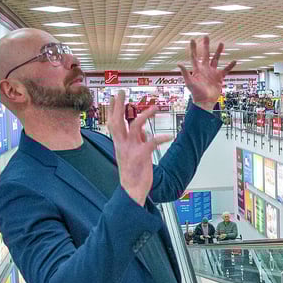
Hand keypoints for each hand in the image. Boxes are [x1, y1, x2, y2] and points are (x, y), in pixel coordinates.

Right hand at [109, 91, 173, 205]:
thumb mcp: (132, 154)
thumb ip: (137, 141)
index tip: (112, 97)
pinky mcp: (141, 156)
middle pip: (117, 120)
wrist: (132, 190)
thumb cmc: (133, 173)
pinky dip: (161, 137)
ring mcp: (131, 149)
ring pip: (135, 126)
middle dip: (118, 105)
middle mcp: (123, 144)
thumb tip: (143, 131)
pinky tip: (170, 135)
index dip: (112, 109)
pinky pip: (151, 142)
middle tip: (121, 91)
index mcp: (119, 144)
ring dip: (145, 115)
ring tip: (154, 107)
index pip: (112, 123)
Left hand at [177, 37, 236, 108]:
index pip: (194, 56)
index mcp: (197, 69)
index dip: (193, 48)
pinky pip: (226, 70)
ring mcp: (212, 72)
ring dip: (218, 52)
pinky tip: (234, 61)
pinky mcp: (219, 77)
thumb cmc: (196, 93)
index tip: (192, 40)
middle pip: (205, 54)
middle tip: (206, 36)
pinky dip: (230, 66)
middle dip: (206, 46)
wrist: (205, 102)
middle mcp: (205, 69)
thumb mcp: (190, 83)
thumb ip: (185, 73)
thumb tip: (179, 63)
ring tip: (221, 43)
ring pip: (216, 59)